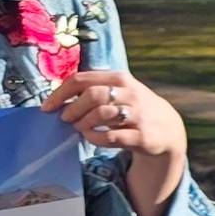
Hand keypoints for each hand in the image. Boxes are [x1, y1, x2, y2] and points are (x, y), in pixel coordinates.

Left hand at [42, 69, 186, 158]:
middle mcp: (129, 93)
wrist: (167, 128)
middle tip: (66, 119)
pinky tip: (91, 137)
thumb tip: (57, 100)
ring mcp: (137, 114)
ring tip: (79, 128)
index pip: (81, 79)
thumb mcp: (117, 91)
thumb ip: (91, 90)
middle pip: (91, 95)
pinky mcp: (141, 135)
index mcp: (118, 78)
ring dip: (83, 123)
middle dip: (73, 109)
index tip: (47, 107)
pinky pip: (110, 137)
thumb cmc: (132, 107)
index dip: (60, 94)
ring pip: (101, 114)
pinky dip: (94, 138)